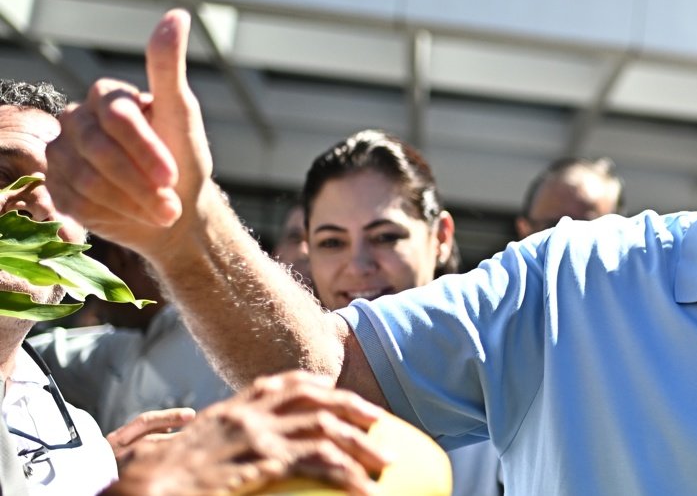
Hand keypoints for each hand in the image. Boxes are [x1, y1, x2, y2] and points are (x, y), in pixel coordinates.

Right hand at [46, 9, 213, 254]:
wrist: (175, 211)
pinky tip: (133, 216)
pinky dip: (110, 214)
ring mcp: (63, 153)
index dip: (145, 150)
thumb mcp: (183, 114)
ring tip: (161, 213)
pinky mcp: (57, 185)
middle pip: (99, 150)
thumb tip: (177, 14)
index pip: (117, 118)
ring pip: (85, 178)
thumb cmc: (184, 158)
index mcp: (107, 96)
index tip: (172, 176)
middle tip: (170, 206)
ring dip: (130, 201)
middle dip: (140, 182)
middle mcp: (78, 120)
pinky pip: (74, 201)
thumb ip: (170, 67)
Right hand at [103, 371, 390, 495]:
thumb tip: (226, 453)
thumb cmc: (153, 480)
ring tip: (385, 461)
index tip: (337, 393)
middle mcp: (248, 414)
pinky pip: (317, 461)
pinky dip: (347, 473)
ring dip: (360, 443)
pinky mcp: (261, 460)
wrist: (139, 488)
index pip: (281, 383)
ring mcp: (256, 435)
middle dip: (352, 407)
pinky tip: (364, 489)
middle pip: (314, 398)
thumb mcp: (189, 453)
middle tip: (379, 422)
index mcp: (230, 409)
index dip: (316, 386)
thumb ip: (217, 445)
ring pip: (325, 427)